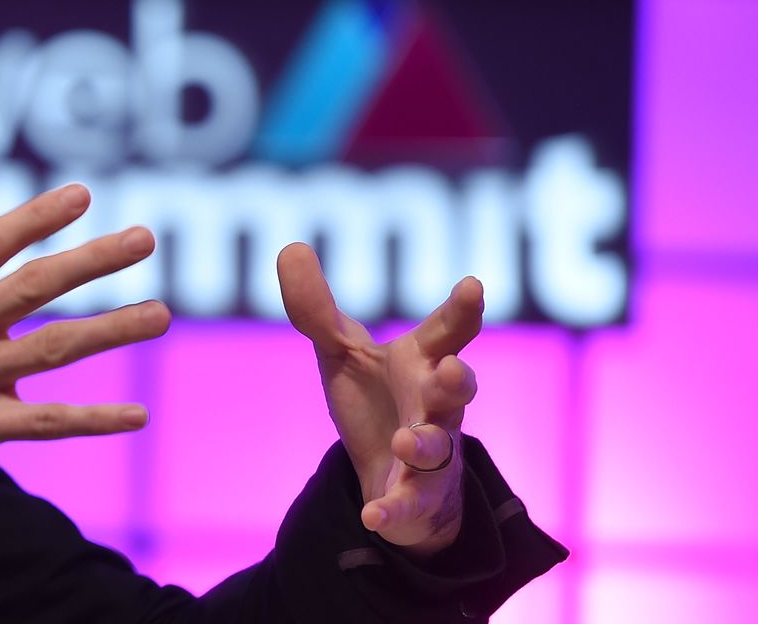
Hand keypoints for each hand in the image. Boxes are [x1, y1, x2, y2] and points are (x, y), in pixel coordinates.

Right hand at [0, 184, 169, 490]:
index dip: (35, 217)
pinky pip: (44, 422)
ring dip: (111, 330)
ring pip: (52, 349)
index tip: (81, 195)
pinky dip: (93, 420)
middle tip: (143, 239)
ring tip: (160, 315)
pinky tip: (136, 416)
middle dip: (92, 260)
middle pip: (34, 286)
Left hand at [277, 243, 483, 555]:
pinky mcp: (415, 496)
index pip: (447, 332)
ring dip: (424, 445)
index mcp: (423, 362)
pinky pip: (407, 504)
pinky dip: (392, 511)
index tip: (473, 285)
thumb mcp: (341, 351)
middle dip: (457, 381)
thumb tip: (290, 246)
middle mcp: (437, 405)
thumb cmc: (376, 398)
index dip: (462, 309)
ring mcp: (432, 453)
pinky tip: (373, 517)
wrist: (389, 471)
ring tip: (405, 441)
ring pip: (438, 448)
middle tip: (451, 368)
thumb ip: (316, 308)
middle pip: (458, 390)